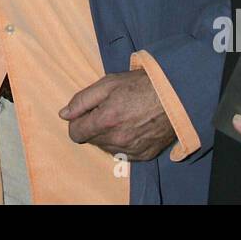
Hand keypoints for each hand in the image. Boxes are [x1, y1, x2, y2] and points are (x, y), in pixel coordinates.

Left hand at [59, 69, 175, 160]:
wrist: (176, 96)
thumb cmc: (141, 85)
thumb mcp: (108, 84)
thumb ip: (82, 100)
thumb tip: (64, 114)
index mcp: (105, 121)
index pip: (75, 133)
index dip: (77, 121)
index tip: (87, 112)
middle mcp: (116, 140)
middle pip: (90, 140)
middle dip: (93, 126)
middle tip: (108, 109)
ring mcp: (130, 150)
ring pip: (106, 147)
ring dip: (108, 135)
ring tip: (123, 117)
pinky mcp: (143, 155)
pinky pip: (123, 153)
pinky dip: (123, 142)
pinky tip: (133, 126)